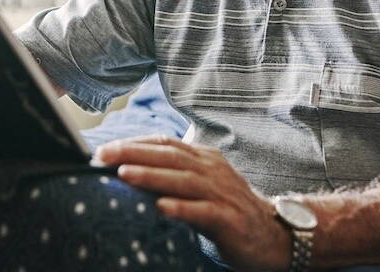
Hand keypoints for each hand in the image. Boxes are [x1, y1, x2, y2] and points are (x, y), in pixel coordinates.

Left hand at [95, 135, 290, 270]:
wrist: (275, 235)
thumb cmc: (229, 210)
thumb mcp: (201, 186)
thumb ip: (173, 176)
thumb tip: (128, 170)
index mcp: (204, 159)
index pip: (165, 143)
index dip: (135, 143)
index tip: (105, 148)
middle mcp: (212, 171)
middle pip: (169, 156)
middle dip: (134, 153)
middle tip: (104, 155)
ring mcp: (222, 194)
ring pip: (183, 179)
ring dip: (152, 176)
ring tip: (124, 174)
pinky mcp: (229, 219)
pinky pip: (203, 211)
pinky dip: (182, 208)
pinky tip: (161, 207)